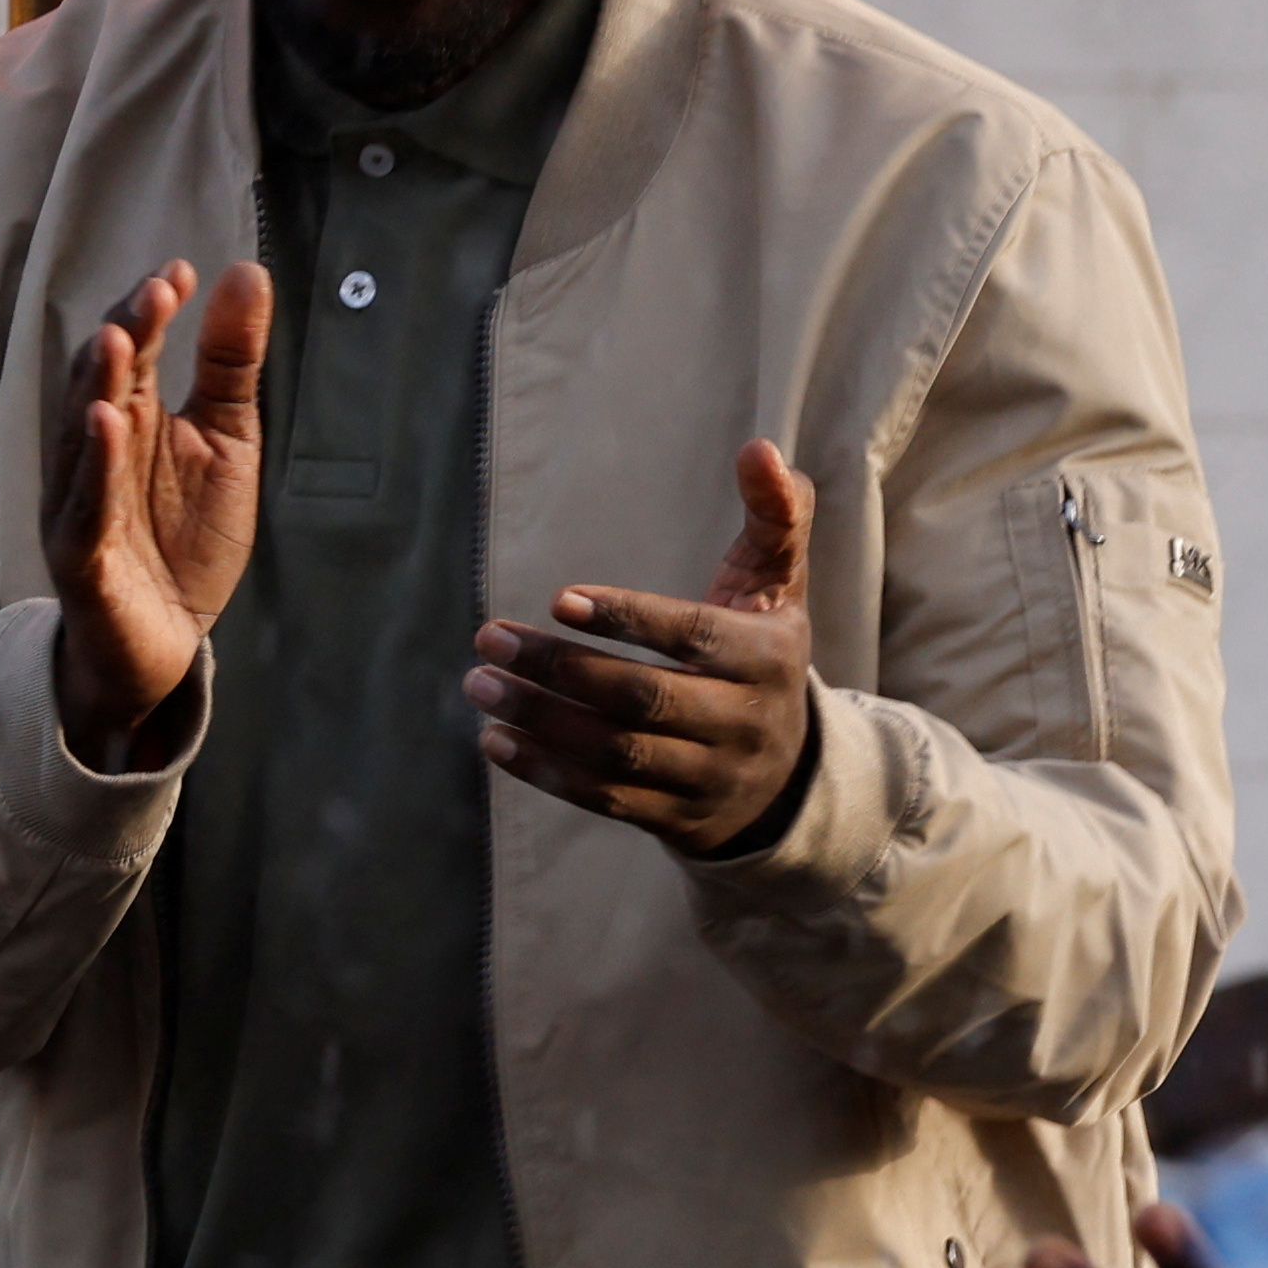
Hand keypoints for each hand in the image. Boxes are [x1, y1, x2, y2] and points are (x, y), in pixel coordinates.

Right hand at [45, 263, 273, 762]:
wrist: (166, 646)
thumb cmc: (186, 540)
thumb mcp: (226, 440)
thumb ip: (230, 364)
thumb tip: (248, 272)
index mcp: (128, 418)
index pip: (130, 351)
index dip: (149, 310)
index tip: (180, 272)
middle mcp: (93, 453)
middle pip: (99, 380)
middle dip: (124, 334)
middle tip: (156, 293)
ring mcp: (80, 502)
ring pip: (81, 436)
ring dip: (98, 384)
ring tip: (119, 337)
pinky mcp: (82, 556)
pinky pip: (86, 506)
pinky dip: (96, 465)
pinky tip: (108, 423)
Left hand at [474, 441, 821, 852]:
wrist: (786, 778)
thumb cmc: (760, 654)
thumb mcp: (780, 586)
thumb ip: (775, 515)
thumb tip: (760, 448)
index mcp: (768, 658)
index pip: (695, 638)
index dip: (630, 619)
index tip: (559, 599)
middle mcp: (743, 723)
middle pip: (642, 699)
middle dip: (560, 669)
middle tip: (489, 638)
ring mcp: (709, 778)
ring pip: (616, 753)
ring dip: (540, 720)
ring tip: (480, 685)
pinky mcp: (676, 820)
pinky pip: (606, 799)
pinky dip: (546, 772)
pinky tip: (495, 740)